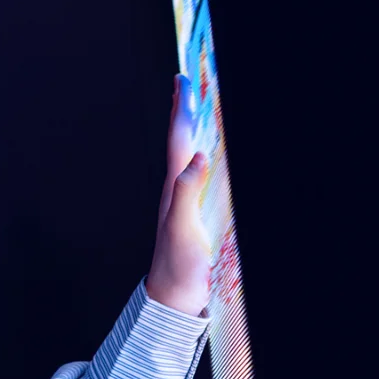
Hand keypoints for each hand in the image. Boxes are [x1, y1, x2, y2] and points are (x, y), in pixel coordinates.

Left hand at [145, 74, 212, 316]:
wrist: (173, 296)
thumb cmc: (177, 265)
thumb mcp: (182, 228)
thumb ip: (187, 191)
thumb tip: (197, 156)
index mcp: (174, 187)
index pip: (179, 140)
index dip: (182, 111)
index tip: (181, 82)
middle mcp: (177, 189)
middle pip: (181, 141)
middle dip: (183, 111)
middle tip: (184, 83)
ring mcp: (185, 201)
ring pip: (187, 155)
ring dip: (190, 129)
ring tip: (192, 108)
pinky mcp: (194, 214)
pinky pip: (198, 175)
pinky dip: (200, 154)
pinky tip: (205, 154)